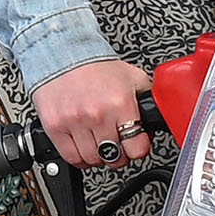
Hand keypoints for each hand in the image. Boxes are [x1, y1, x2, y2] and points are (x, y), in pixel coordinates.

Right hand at [32, 58, 152, 170]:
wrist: (64, 55)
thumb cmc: (97, 68)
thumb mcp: (133, 78)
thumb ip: (149, 100)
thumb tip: (159, 119)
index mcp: (120, 104)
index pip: (137, 149)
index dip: (138, 148)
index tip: (134, 144)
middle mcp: (98, 114)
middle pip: (115, 158)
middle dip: (119, 154)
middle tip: (117, 145)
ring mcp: (74, 122)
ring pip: (93, 160)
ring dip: (99, 157)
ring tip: (100, 144)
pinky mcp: (55, 126)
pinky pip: (71, 157)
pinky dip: (80, 158)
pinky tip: (84, 147)